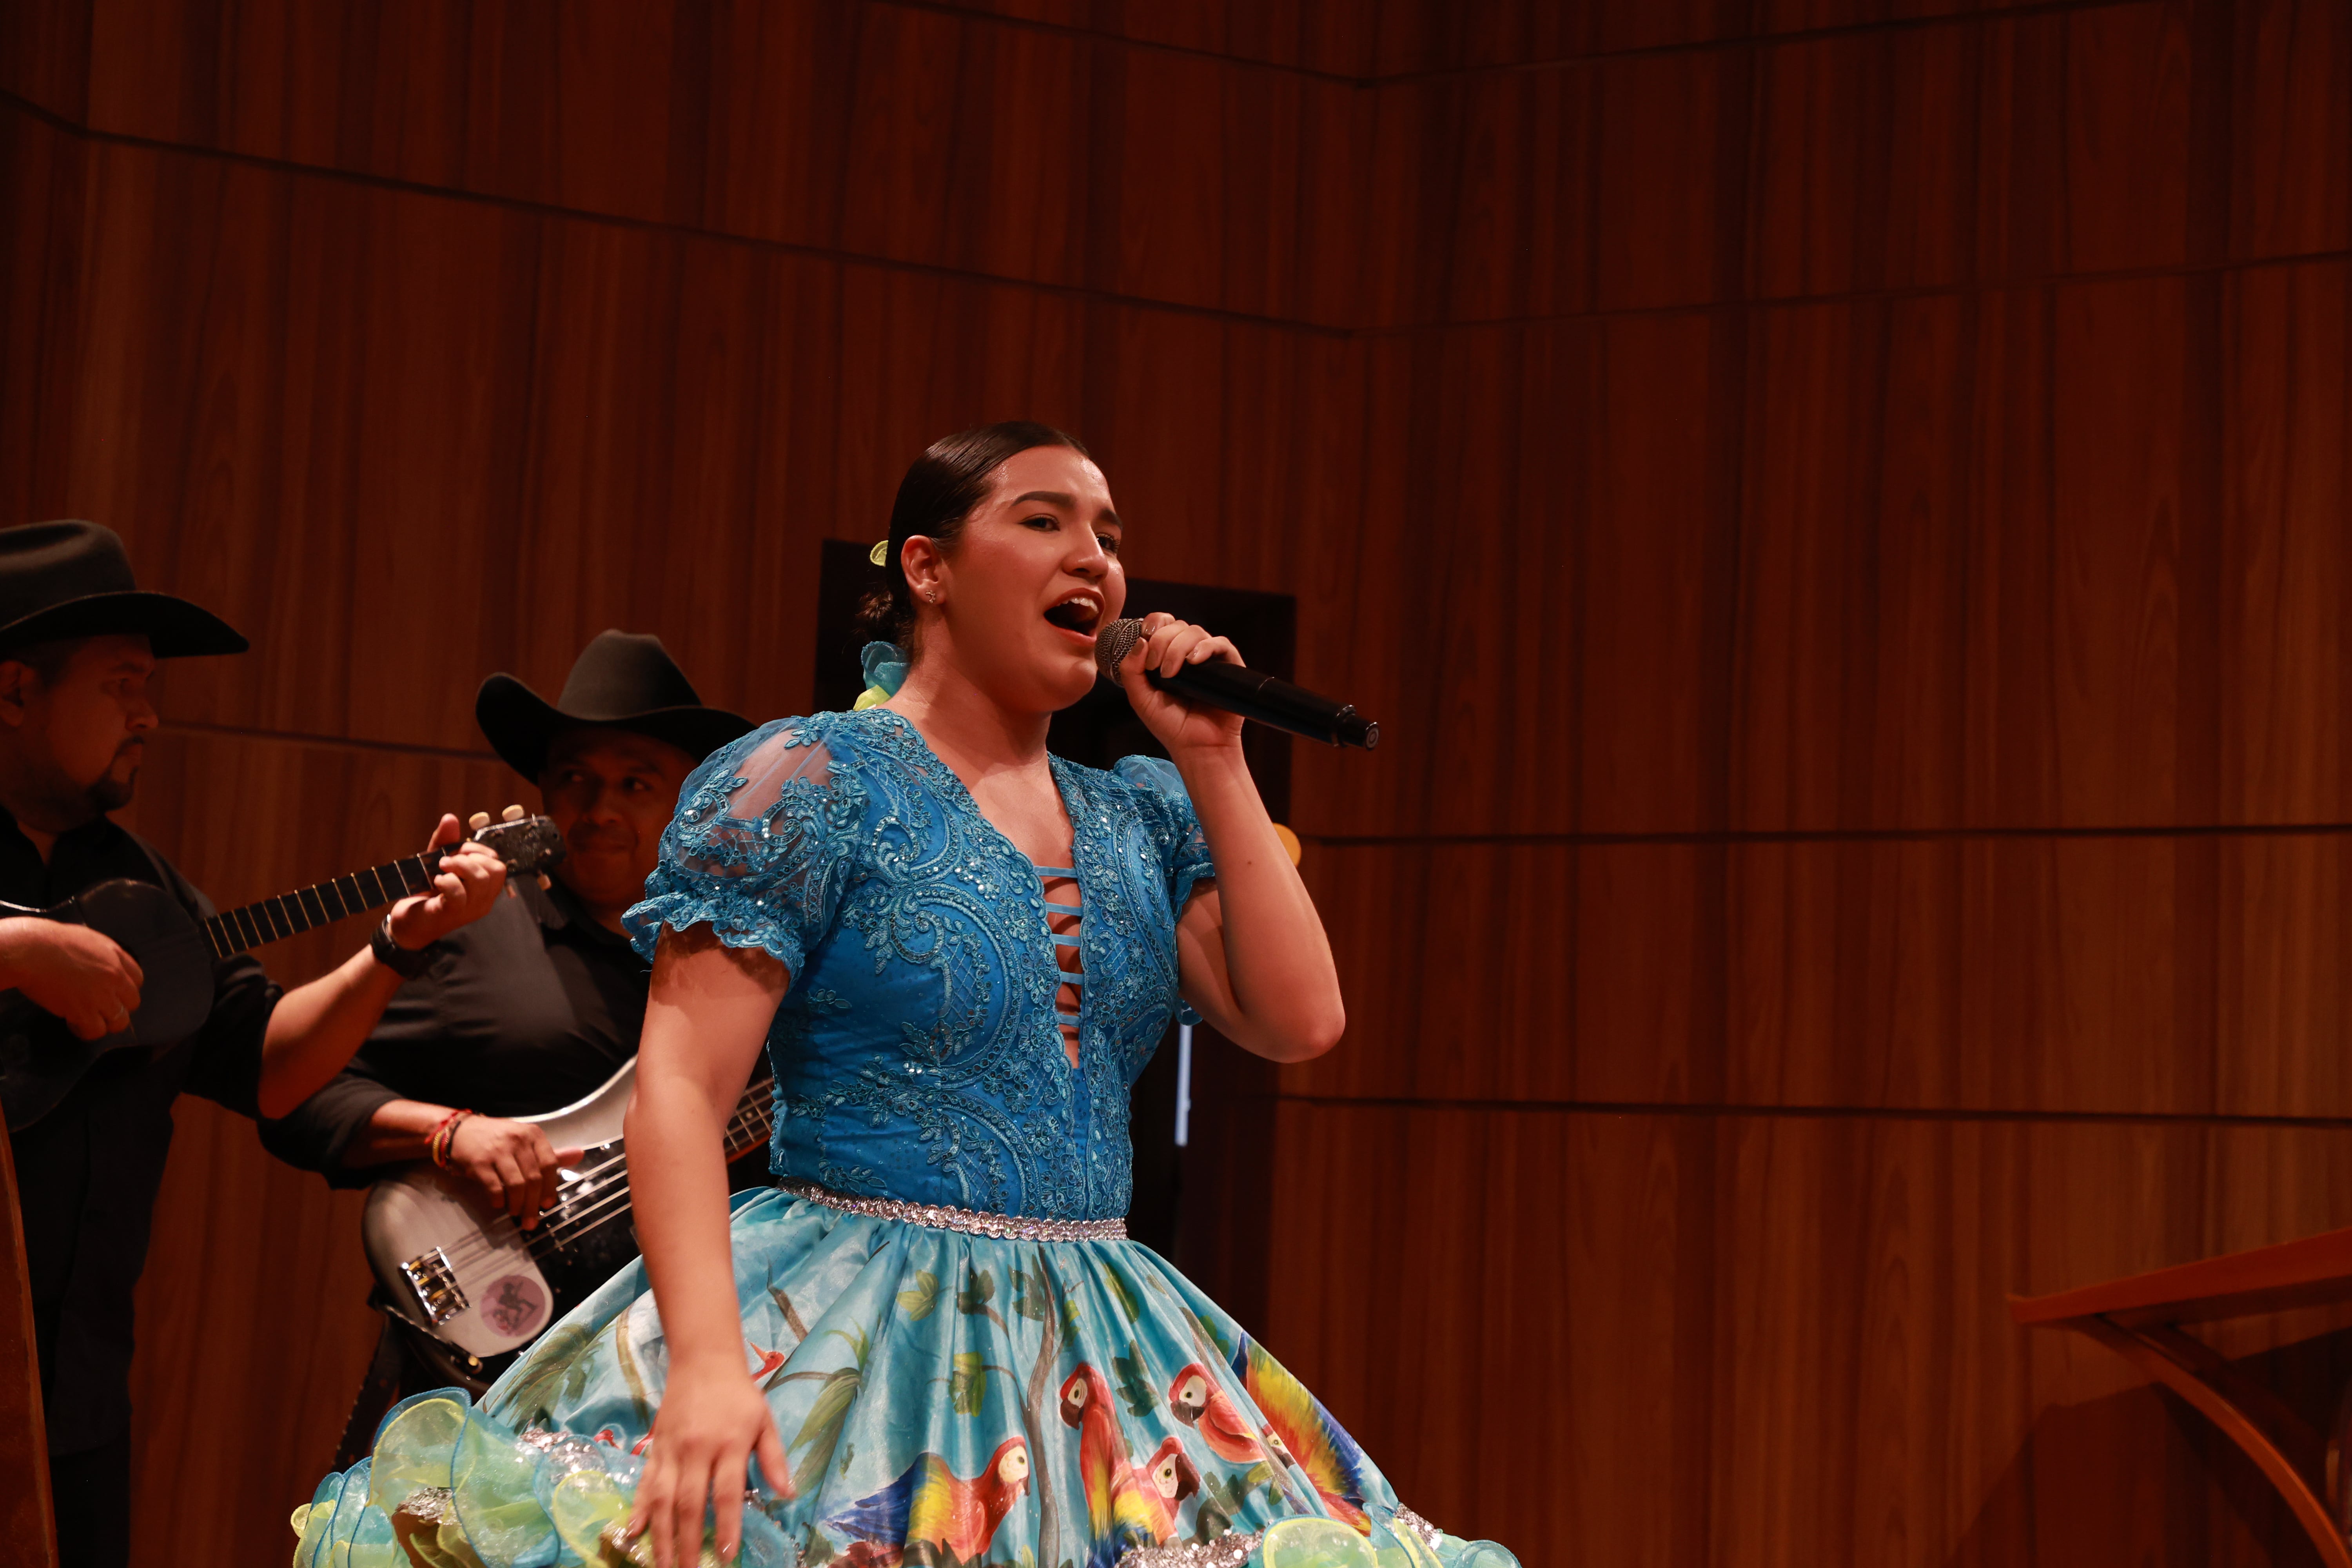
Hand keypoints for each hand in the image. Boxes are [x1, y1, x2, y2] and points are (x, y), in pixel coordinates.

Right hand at [0, 917, 143, 1040]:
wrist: (32, 950)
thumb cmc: (51, 941)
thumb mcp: (88, 940)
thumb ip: (101, 956)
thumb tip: (100, 965)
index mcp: (116, 957)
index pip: (137, 979)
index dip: (124, 989)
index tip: (112, 992)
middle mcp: (115, 977)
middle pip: (132, 1002)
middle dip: (117, 1007)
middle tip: (98, 1007)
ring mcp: (102, 995)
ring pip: (119, 1021)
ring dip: (104, 1022)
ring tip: (87, 1019)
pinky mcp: (84, 1011)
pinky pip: (96, 1031)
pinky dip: (85, 1031)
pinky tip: (73, 1023)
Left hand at [383, 814, 506, 950]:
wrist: (407, 926)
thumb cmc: (426, 895)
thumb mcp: (435, 865)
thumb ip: (445, 842)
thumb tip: (450, 817)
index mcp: (485, 889)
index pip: (498, 863)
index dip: (478, 851)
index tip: (456, 851)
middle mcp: (484, 900)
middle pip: (496, 869)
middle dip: (472, 857)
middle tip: (449, 861)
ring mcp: (470, 909)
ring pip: (481, 879)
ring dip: (459, 865)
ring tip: (442, 868)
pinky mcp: (451, 913)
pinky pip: (458, 892)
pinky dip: (446, 881)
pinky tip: (435, 881)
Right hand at [446, 1115, 583, 1230]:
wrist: (459, 1131)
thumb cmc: (496, 1138)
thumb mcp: (525, 1141)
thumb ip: (551, 1152)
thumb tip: (580, 1155)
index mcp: (533, 1135)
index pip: (550, 1164)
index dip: (550, 1188)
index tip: (547, 1205)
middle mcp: (518, 1141)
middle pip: (534, 1179)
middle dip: (533, 1204)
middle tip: (531, 1220)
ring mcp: (498, 1151)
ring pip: (517, 1185)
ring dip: (517, 1204)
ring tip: (515, 1211)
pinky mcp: (479, 1162)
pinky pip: (494, 1187)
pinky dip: (498, 1200)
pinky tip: (498, 1203)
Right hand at [629, 1358, 789, 1567]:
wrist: (703, 1361)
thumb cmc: (739, 1395)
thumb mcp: (765, 1421)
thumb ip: (774, 1459)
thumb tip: (788, 1493)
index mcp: (730, 1444)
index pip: (726, 1493)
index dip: (725, 1526)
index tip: (725, 1555)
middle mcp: (697, 1450)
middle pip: (689, 1503)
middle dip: (687, 1543)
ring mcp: (672, 1450)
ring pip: (662, 1499)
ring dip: (660, 1536)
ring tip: (662, 1566)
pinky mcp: (655, 1447)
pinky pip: (645, 1482)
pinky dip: (638, 1508)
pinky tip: (633, 1532)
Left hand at [1114, 612, 1245, 757]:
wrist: (1197, 746)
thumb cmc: (1170, 725)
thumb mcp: (1140, 698)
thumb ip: (1131, 670)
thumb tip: (1140, 640)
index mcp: (1167, 655)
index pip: (1162, 623)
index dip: (1154, 623)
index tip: (1145, 638)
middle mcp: (1188, 652)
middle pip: (1177, 625)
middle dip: (1162, 641)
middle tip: (1155, 667)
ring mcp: (1209, 658)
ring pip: (1195, 631)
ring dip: (1178, 647)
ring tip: (1171, 674)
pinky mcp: (1229, 666)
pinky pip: (1221, 644)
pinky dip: (1205, 647)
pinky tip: (1194, 661)